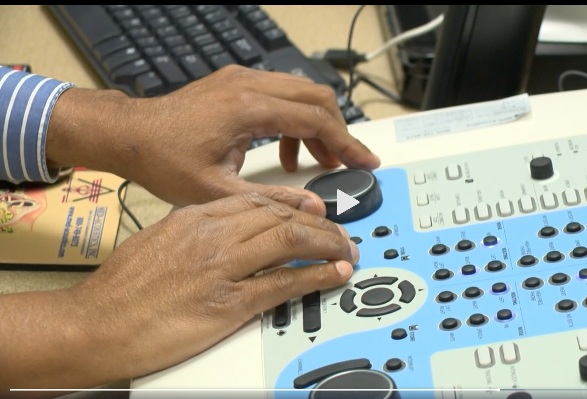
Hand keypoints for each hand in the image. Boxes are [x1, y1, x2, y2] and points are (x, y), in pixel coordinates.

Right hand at [9, 193, 357, 387]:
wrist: (95, 323)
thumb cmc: (122, 288)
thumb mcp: (162, 240)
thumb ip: (198, 229)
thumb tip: (230, 228)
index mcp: (196, 216)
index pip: (259, 200)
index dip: (296, 203)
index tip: (316, 207)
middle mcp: (212, 234)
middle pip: (281, 217)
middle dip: (320, 223)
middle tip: (340, 233)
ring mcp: (222, 267)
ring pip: (290, 241)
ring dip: (327, 245)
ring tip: (346, 250)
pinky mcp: (228, 303)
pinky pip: (283, 283)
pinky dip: (316, 277)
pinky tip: (333, 274)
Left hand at [47, 65, 380, 213]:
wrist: (129, 134)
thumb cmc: (162, 159)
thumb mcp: (216, 190)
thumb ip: (269, 199)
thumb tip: (311, 207)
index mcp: (247, 108)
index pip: (315, 119)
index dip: (346, 143)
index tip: (366, 160)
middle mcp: (248, 85)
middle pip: (316, 97)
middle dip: (337, 131)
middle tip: (346, 162)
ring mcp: (241, 80)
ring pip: (301, 93)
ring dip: (316, 126)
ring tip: (319, 162)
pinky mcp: (235, 84)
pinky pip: (280, 96)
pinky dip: (293, 121)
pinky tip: (285, 153)